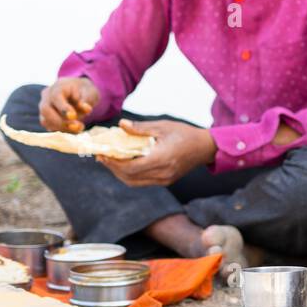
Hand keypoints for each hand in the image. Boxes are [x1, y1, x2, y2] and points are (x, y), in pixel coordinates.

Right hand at [39, 78, 99, 132]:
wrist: (79, 92)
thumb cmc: (84, 91)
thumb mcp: (90, 92)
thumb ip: (87, 100)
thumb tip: (86, 108)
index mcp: (58, 87)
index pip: (55, 96)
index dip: (63, 108)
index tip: (73, 116)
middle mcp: (47, 96)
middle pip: (45, 110)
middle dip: (60, 121)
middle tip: (77, 126)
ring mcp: (44, 108)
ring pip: (45, 121)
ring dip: (62, 128)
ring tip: (79, 128)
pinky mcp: (46, 118)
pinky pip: (50, 127)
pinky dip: (62, 131)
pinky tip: (75, 130)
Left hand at [97, 119, 215, 187]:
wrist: (205, 147)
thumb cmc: (184, 133)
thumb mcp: (163, 127)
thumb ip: (141, 128)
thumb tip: (120, 124)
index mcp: (162, 158)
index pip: (130, 167)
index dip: (113, 163)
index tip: (102, 153)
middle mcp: (162, 173)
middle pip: (129, 177)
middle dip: (112, 168)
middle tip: (101, 156)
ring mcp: (164, 179)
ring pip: (134, 182)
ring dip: (119, 173)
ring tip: (110, 161)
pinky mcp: (165, 181)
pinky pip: (142, 182)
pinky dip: (130, 175)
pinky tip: (125, 164)